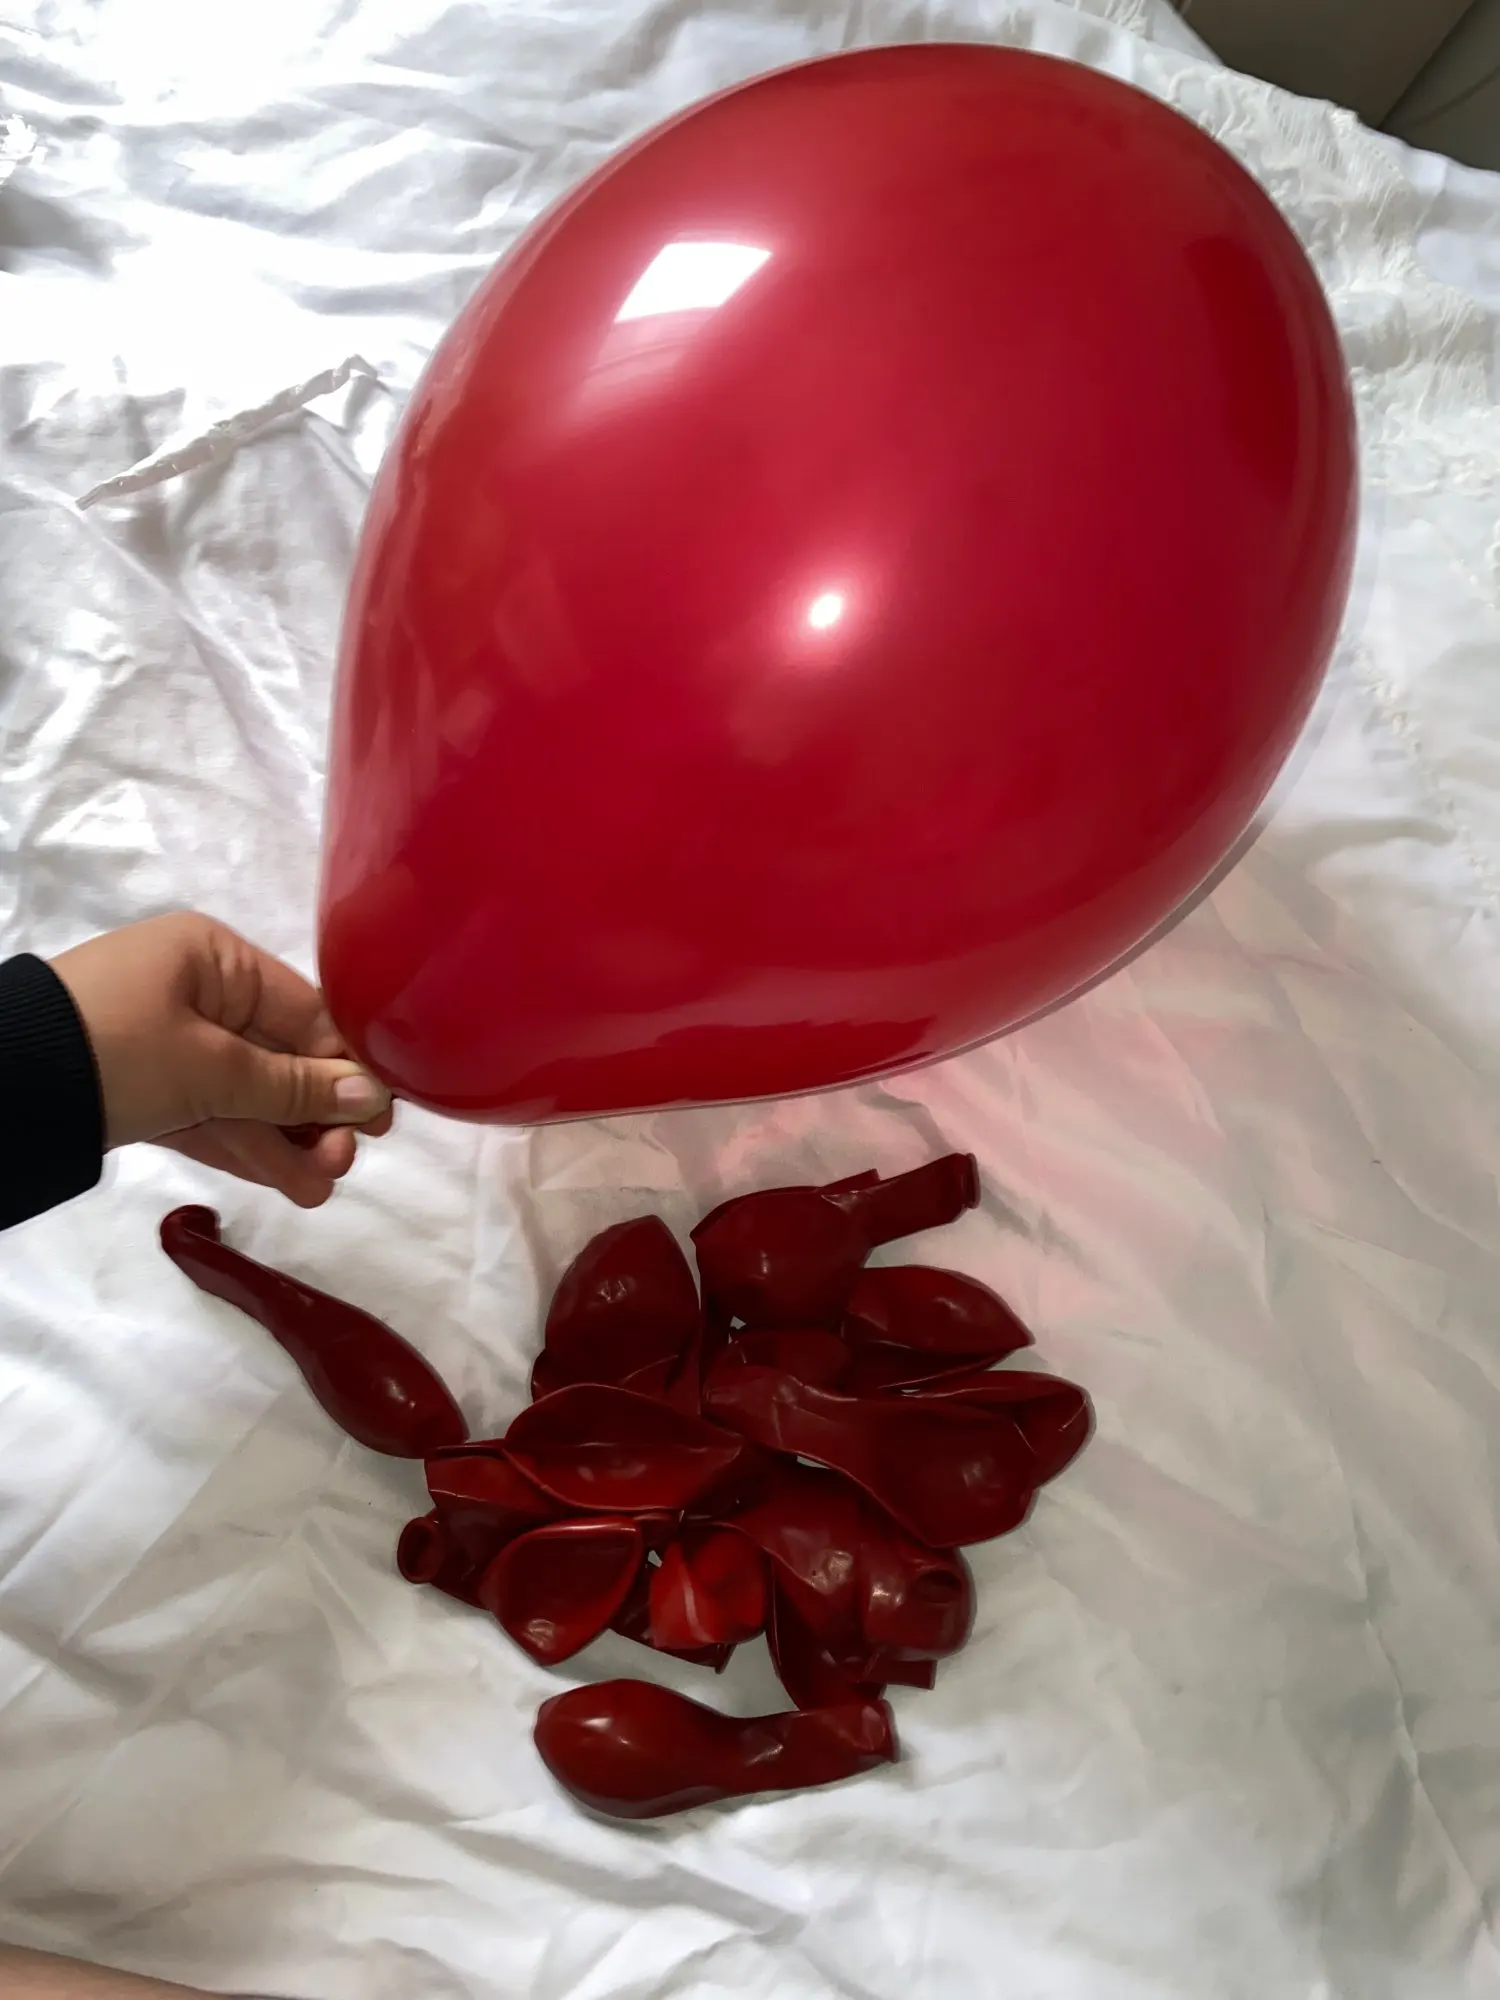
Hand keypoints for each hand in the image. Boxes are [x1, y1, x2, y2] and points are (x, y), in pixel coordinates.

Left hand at [51, 913, 393, 1207]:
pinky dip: (246, 1146)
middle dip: (315, 1116)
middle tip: (341, 1164)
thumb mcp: (213, 1068)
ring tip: (318, 1190)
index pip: (305, 1013)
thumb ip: (295, 1088)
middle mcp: (195, 992)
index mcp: (213, 959)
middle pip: (279, 1057)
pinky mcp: (146, 1090)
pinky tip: (290, 1183)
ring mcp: (168, 1043)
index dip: (347, 1067)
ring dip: (286, 1142)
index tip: (381, 1120)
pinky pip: (212, 1115)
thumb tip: (372, 1098)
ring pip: (248, 1095)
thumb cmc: (117, 1049)